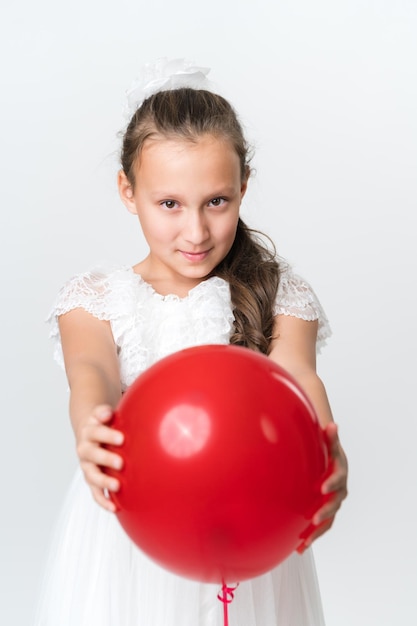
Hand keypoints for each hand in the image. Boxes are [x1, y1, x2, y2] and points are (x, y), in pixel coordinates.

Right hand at [76, 404, 123, 511]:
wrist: (88, 432)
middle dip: (106, 459)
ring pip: (91, 475)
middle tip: (121, 463)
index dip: (107, 435)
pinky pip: (94, 492)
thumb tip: (107, 413)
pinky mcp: (91, 479)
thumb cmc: (103, 423)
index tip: (122, 439)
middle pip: (92, 455)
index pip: (96, 432)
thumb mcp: (101, 414)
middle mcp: (85, 449)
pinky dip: (103, 500)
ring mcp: (87, 466)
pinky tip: (114, 507)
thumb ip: (104, 413)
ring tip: (117, 485)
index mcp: (89, 431)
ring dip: (103, 481)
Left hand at [297, 422, 347, 552]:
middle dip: (324, 512)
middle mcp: (339, 491)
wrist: (328, 460)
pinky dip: (311, 537)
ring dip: (317, 531)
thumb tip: (332, 424)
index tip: (322, 488)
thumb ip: (330, 436)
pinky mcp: (324, 512)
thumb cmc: (327, 449)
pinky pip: (320, 527)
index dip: (332, 484)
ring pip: (328, 520)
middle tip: (313, 517)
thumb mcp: (328, 441)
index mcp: (339, 473)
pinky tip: (298, 548)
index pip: (338, 479)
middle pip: (334, 504)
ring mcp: (332, 503)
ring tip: (305, 541)